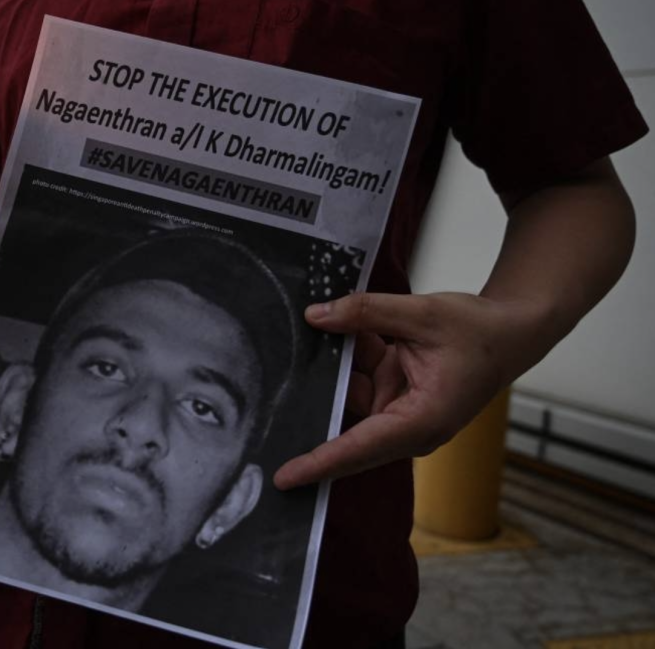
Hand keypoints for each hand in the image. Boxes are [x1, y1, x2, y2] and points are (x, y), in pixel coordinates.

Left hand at [274, 291, 531, 488]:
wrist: (511, 333)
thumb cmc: (478, 331)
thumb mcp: (422, 313)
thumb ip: (366, 313)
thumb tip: (315, 316)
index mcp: (422, 422)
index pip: (359, 447)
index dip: (320, 462)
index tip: (285, 478)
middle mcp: (408, 429)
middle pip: (346, 427)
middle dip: (317, 404)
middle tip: (280, 386)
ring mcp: (400, 415)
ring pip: (349, 395)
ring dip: (342, 364)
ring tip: (347, 329)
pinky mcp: (395, 399)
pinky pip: (360, 381)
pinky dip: (355, 357)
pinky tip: (357, 332)